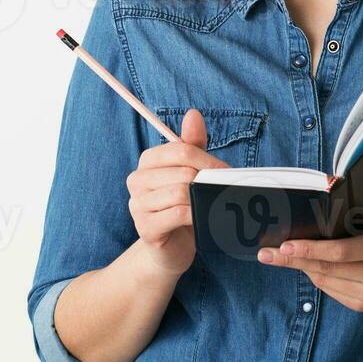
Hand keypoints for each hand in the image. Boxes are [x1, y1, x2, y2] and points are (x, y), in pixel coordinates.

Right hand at [126, 109, 229, 276]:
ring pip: (180, 192)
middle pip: (183, 171)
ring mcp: (137, 204)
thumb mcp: (188, 172)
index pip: (180, 149)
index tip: (225, 172)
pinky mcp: (145, 228)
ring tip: (212, 205)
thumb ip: (192, 144)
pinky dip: (195, 215)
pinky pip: (177, 214)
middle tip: (223, 191)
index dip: (208, 160)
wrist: (170, 248)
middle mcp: (137, 179)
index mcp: (148, 161)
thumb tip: (193, 114)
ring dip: (203, 199)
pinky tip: (201, 219)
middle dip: (209, 180)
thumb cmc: (181, 206)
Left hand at [256, 217, 362, 312]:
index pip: (340, 252)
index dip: (310, 250)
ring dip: (303, 268)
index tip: (285, 246)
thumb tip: (316, 220)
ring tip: (283, 257)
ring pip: (325, 282)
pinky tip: (310, 268)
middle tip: (267, 254)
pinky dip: (319, 278)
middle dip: (293, 261)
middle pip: (326, 270)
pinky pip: (332, 291)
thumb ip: (354, 225)